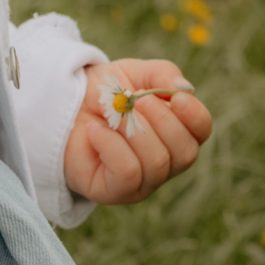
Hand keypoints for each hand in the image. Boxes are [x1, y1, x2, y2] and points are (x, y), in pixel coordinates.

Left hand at [64, 59, 212, 203]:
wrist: (62, 103)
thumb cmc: (105, 91)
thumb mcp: (135, 73)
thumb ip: (163, 75)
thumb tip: (185, 90)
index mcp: (175, 131)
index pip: (202, 131)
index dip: (194, 114)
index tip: (176, 96)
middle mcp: (164, 161)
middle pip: (185, 153)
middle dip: (162, 121)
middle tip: (137, 100)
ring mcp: (141, 181)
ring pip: (157, 164)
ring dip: (134, 130)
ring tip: (114, 113)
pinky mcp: (114, 191)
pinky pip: (128, 173)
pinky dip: (112, 146)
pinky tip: (96, 131)